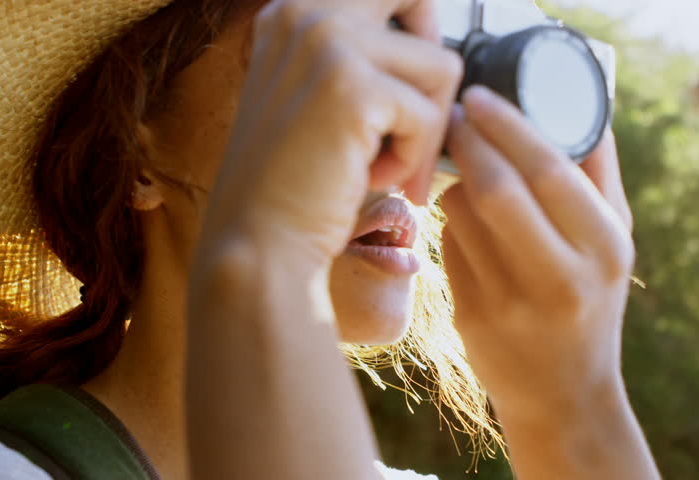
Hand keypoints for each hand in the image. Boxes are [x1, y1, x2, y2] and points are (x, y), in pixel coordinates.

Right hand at [203, 0, 461, 265]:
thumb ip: (356, 56)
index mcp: (290, 11)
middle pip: (419, 5)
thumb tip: (432, 44)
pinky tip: (372, 180)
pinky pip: (429, 116)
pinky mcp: (351, 87)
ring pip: (440, 67)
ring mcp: (325, 43)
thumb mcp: (314, 97)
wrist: (258, 242)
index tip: (407, 89)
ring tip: (380, 166)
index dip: (417, 30)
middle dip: (433, 70)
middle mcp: (303, 12)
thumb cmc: (293, 183)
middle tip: (414, 123)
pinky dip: (413, 159)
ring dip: (423, 129)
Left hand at [441, 85, 634, 418]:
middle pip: (496, 189)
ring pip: (461, 214)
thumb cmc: (591, 302)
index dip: (506, 127)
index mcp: (604, 250)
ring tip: (465, 170)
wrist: (563, 395)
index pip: (548, 171)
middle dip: (468, 142)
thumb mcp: (614, 244)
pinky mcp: (470, 319)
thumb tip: (580, 100)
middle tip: (454, 115)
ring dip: (455, 180)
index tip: (479, 96)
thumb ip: (599, 177)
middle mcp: (561, 278)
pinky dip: (449, 221)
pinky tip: (463, 220)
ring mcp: (510, 303)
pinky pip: (447, 246)